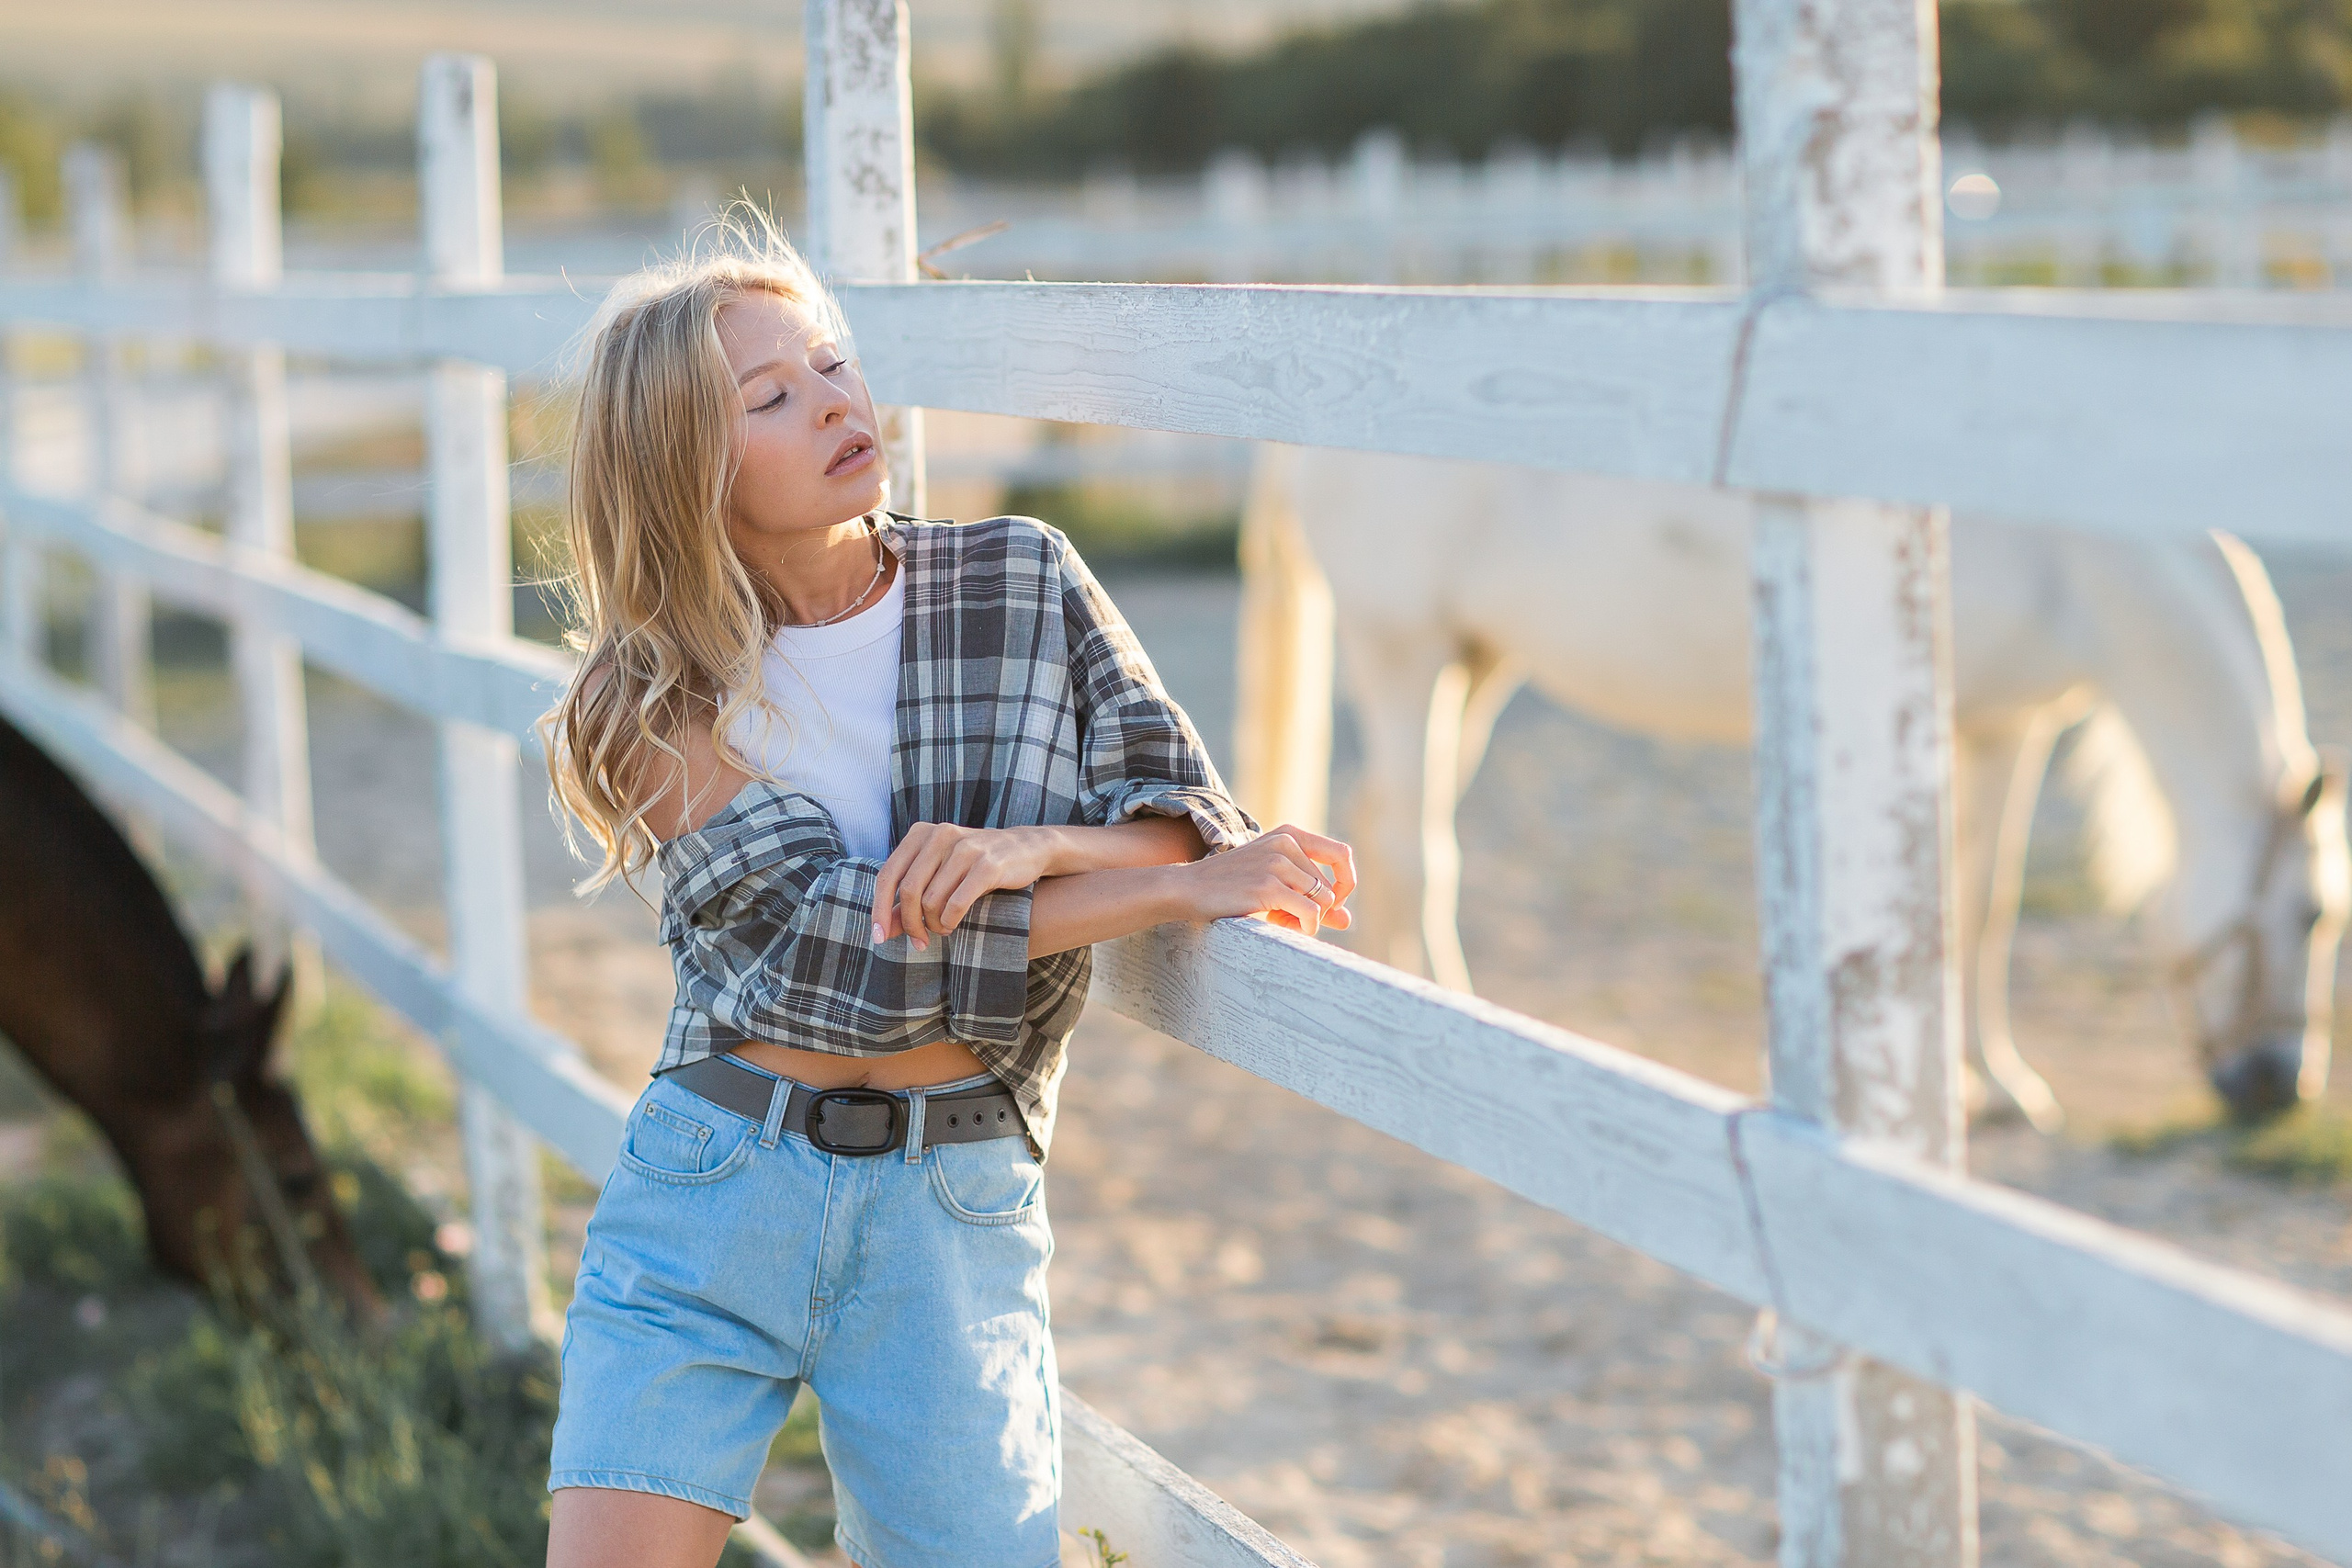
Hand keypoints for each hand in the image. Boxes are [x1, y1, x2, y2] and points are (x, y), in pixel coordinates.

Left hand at [871, 823, 1052, 948]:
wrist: (1026, 848)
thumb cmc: (974, 866)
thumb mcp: (939, 875)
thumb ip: (910, 900)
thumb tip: (884, 931)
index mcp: (922, 833)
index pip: (888, 875)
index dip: (879, 909)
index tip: (879, 937)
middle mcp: (941, 835)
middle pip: (908, 890)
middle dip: (910, 923)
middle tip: (919, 942)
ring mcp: (965, 848)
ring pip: (931, 900)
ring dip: (933, 924)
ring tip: (943, 928)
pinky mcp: (987, 865)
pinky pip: (956, 904)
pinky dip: (950, 921)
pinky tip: (953, 924)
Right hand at [1172, 824, 1356, 937]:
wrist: (1188, 888)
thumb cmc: (1231, 886)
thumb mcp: (1274, 883)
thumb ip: (1312, 897)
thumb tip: (1348, 920)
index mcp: (1289, 834)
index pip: (1341, 854)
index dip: (1344, 883)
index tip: (1329, 904)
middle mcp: (1285, 843)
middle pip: (1330, 887)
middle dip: (1317, 911)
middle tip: (1287, 919)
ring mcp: (1277, 863)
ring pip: (1323, 901)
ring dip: (1307, 921)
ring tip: (1280, 921)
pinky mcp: (1268, 886)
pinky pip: (1311, 912)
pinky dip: (1305, 926)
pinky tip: (1280, 925)